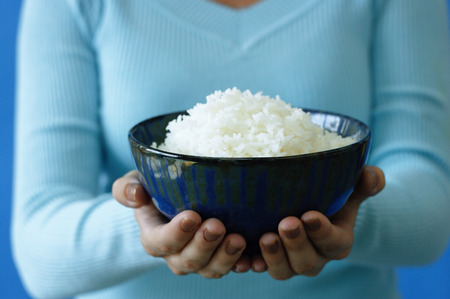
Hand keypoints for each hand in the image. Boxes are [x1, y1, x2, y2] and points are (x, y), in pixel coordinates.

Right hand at [112, 171, 249, 277]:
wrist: (174, 199)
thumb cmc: (154, 189)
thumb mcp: (135, 182)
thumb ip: (126, 188)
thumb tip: (136, 194)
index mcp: (154, 238)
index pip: (160, 243)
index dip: (175, 234)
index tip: (192, 215)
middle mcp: (176, 255)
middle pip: (188, 261)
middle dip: (204, 245)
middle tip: (217, 225)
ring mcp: (201, 259)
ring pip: (211, 269)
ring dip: (226, 257)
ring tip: (239, 239)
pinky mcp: (222, 257)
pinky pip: (233, 268)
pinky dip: (244, 265)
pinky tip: (255, 259)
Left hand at [251, 166, 384, 279]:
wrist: (310, 211)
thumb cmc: (330, 200)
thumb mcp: (348, 190)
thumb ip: (363, 183)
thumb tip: (372, 175)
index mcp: (336, 242)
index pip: (333, 242)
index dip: (322, 232)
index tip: (310, 215)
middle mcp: (315, 258)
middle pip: (307, 261)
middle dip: (296, 244)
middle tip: (286, 223)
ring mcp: (290, 263)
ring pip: (283, 270)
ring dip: (274, 257)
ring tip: (265, 238)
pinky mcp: (268, 261)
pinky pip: (260, 269)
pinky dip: (251, 266)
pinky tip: (244, 260)